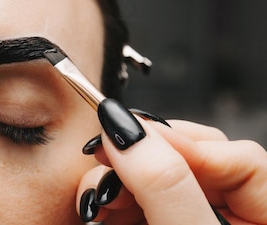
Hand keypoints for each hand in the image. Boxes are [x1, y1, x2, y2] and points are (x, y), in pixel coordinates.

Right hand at [77, 104, 266, 223]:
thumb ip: (167, 187)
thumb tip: (128, 130)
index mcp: (266, 217)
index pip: (242, 160)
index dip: (185, 145)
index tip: (132, 140)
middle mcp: (235, 216)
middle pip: (192, 162)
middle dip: (141, 161)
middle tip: (106, 162)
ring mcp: (196, 219)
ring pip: (159, 177)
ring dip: (118, 182)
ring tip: (97, 199)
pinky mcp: (161, 224)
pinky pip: (140, 199)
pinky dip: (114, 202)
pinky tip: (99, 210)